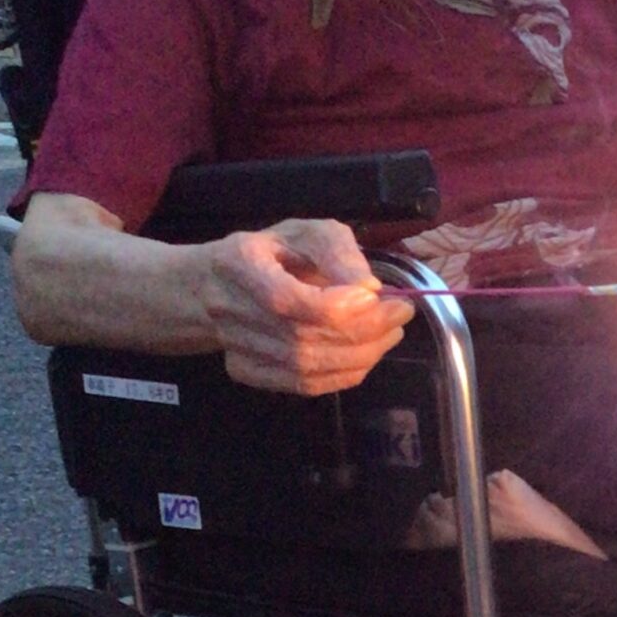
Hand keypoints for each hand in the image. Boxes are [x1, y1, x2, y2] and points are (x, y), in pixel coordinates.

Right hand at [200, 219, 411, 395]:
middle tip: (400, 316)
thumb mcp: (306, 232)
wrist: (217, 283)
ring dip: (359, 356)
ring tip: (389, 335)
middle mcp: (228, 308)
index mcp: (239, 263)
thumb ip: (337, 251)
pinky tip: (365, 357)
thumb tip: (370, 287)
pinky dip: (341, 376)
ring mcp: (234, 345)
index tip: (381, 297)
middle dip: (363, 331)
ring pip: (305, 367)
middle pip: (301, 338)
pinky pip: (301, 385)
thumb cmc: (272, 252)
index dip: (337, 306)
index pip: (287, 299)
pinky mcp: (245, 370)